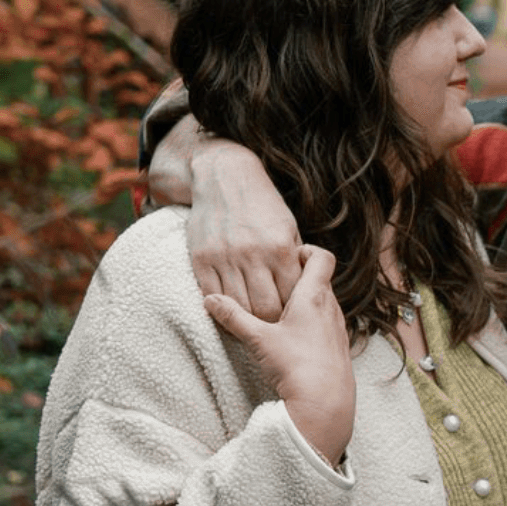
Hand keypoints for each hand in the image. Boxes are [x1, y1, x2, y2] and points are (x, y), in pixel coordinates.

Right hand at [186, 141, 302, 321]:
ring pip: (240, 307)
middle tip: (273, 328)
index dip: (293, 313)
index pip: (291, 296)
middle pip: (267, 308)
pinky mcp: (202, 259)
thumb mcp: (288, 228)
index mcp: (281, 248)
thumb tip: (304, 291)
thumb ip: (294, 260)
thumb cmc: (263, 205)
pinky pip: (213, 296)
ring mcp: (226, 258)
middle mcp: (254, 254)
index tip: (292, 320)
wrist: (226, 177)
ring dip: (247, 319)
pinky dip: (223, 308)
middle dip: (272, 322)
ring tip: (254, 322)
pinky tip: (231, 310)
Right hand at [205, 245, 353, 465]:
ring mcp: (337, 329)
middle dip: (299, 277)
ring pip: (324, 303)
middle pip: (321, 279)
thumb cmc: (296, 366)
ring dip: (306, 302)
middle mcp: (331, 308)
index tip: (289, 255)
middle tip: (277, 282)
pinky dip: (312, 323)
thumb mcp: (259, 339)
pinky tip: (294, 338)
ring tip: (282, 311)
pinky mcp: (338, 349)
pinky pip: (327, 325)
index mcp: (314, 297)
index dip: (307, 250)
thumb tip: (210, 300)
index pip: (322, 257)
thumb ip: (234, 317)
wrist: (326, 405)